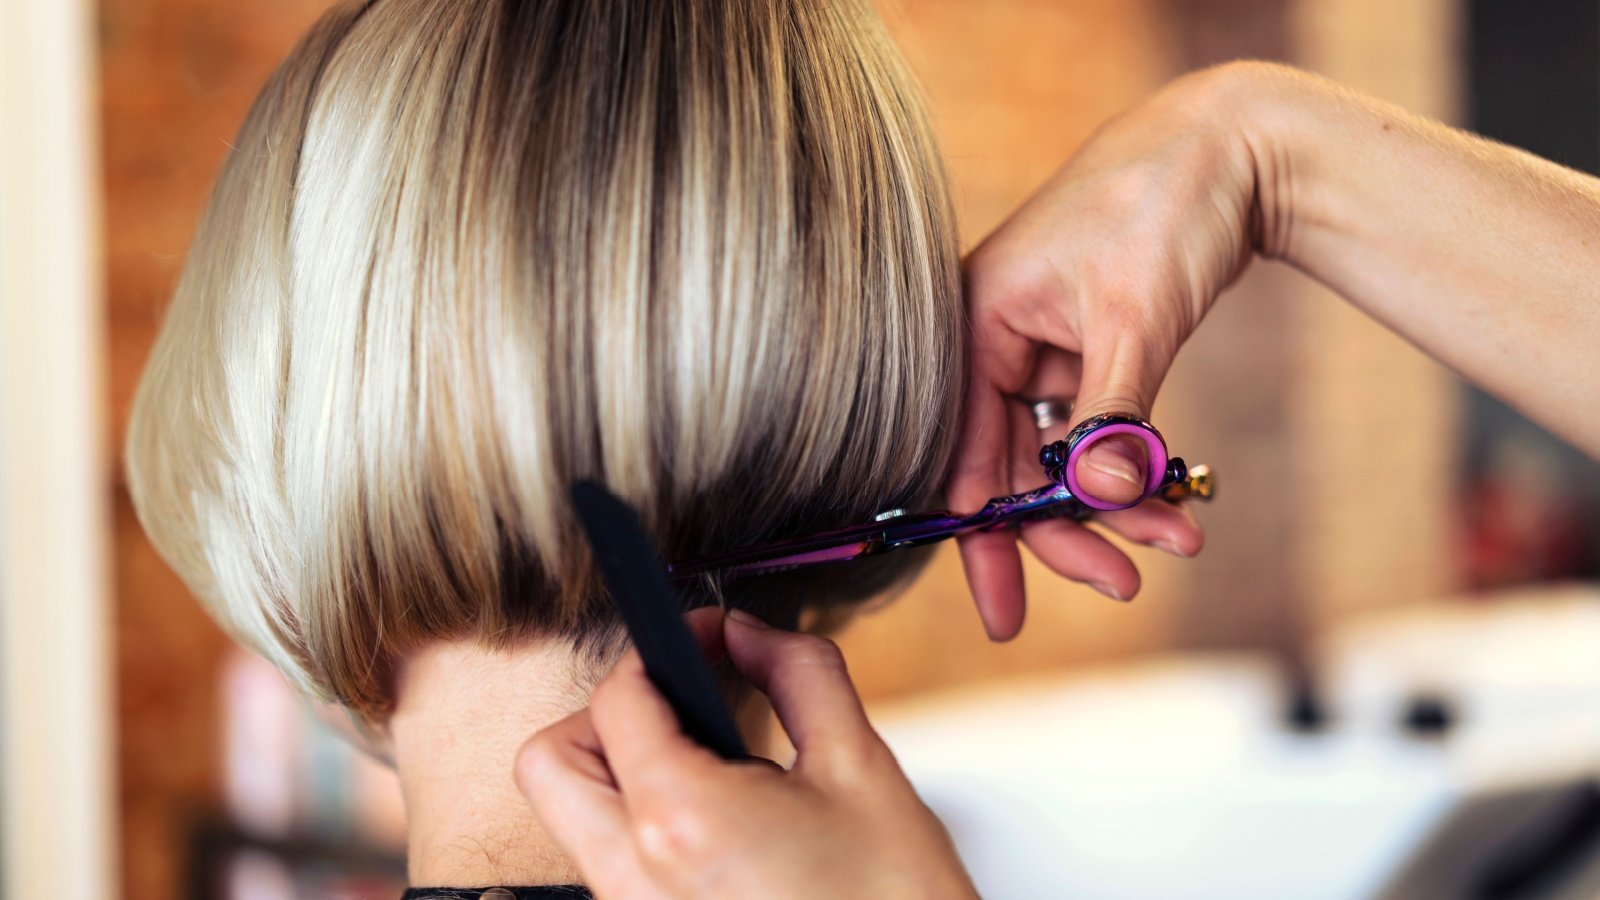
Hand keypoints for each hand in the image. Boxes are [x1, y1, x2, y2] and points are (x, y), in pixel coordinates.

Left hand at [516, 608, 977, 899]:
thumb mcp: (860, 767)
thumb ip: (799, 674)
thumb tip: (749, 634)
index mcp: (680, 821)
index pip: (617, 698)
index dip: (664, 645)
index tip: (709, 636)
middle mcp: (634, 880)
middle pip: (551, 763)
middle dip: (606, 714)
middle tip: (680, 702)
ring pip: (572, 820)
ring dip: (622, 773)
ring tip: (713, 767)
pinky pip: (613, 868)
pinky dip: (644, 826)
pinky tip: (722, 823)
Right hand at [949, 65, 1261, 638]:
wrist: (1231, 144)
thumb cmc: (1161, 207)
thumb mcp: (1132, 317)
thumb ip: (1110, 417)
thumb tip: (1097, 506)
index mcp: (974, 324)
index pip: (964, 456)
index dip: (984, 539)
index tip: (1006, 615)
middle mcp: (996, 341)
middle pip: (1012, 470)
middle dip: (1067, 531)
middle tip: (1123, 583)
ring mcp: (1042, 349)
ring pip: (1062, 459)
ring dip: (1115, 507)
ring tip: (1177, 541)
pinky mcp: (1088, 352)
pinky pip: (1099, 433)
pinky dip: (1134, 468)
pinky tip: (1176, 502)